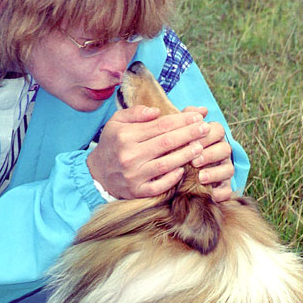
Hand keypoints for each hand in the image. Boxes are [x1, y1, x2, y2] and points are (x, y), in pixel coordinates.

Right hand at [86, 106, 211, 199]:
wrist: (97, 173)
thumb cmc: (112, 144)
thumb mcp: (116, 122)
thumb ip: (135, 113)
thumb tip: (156, 111)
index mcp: (126, 136)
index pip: (161, 125)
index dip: (182, 120)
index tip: (198, 116)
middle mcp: (129, 155)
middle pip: (167, 142)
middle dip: (190, 134)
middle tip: (206, 128)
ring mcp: (134, 175)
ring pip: (166, 164)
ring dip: (186, 155)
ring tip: (200, 147)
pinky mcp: (137, 191)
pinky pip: (159, 186)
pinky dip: (172, 178)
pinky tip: (183, 170)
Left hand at [183, 107, 234, 201]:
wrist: (172, 174)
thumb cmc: (177, 147)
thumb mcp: (179, 133)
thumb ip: (186, 119)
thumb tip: (202, 110)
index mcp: (213, 136)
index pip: (217, 130)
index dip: (207, 135)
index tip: (192, 142)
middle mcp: (222, 152)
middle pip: (225, 149)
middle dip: (210, 154)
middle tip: (195, 161)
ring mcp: (224, 169)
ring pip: (229, 169)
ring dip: (216, 173)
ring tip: (201, 177)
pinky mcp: (224, 187)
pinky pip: (227, 191)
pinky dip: (220, 193)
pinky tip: (209, 194)